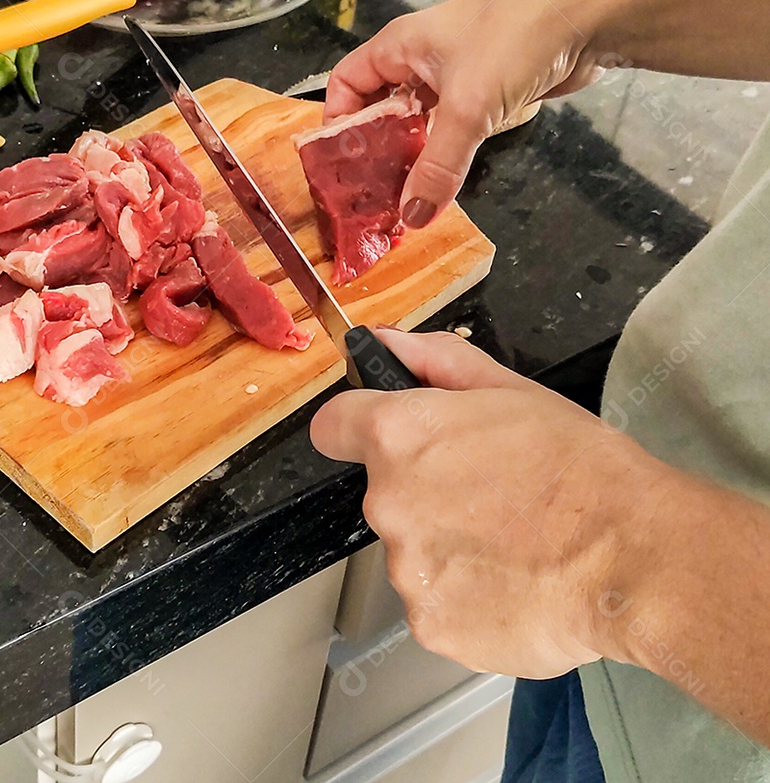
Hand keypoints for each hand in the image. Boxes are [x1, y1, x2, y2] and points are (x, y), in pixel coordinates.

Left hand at [311, 329, 664, 677]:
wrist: (635, 557)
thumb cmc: (579, 466)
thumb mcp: (510, 388)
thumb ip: (434, 360)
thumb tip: (385, 343)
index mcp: (399, 437)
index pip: (333, 426)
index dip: (357, 426)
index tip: (383, 435)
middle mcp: (387, 504)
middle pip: (385, 492)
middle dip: (425, 491)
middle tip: (491, 495)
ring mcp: (406, 570)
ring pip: (413, 550)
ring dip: (447, 546)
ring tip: (512, 543)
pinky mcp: (430, 625)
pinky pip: (435, 602)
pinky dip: (466, 595)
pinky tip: (514, 583)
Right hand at [324, 0, 608, 227]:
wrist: (589, 16)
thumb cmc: (514, 42)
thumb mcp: (467, 108)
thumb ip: (436, 166)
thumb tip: (412, 218)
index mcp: (400, 45)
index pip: (346, 82)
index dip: (337, 119)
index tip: (342, 164)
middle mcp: (421, 58)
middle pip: (381, 106)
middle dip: (376, 147)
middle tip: (373, 192)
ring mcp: (456, 73)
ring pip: (420, 119)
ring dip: (414, 154)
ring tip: (405, 196)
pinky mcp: (488, 89)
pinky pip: (453, 125)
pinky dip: (446, 151)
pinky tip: (444, 181)